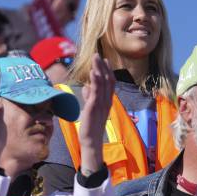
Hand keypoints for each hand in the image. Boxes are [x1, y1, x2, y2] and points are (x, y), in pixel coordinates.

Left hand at [78, 55, 114, 173]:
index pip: (110, 83)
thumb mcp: (90, 109)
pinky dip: (95, 81)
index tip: (105, 60)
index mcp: (107, 102)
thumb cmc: (90, 126)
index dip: (108, 71)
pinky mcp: (93, 108)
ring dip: (99, 70)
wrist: (90, 141)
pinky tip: (93, 73)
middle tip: (98, 54)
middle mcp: (106, 101)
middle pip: (107, 80)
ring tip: (95, 58)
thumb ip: (89, 97)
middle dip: (103, 66)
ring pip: (102, 84)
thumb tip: (86, 87)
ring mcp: (101, 105)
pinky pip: (96, 92)